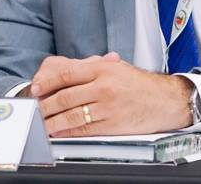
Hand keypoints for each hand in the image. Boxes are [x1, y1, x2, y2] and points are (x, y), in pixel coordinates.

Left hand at [31, 55, 192, 136]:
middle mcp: (104, 86)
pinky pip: (84, 130)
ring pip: (72, 116)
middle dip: (46, 105)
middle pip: (65, 97)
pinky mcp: (112, 125)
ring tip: (42, 124)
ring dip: (53, 121)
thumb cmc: (140, 84)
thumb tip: (63, 73)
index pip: (67, 74)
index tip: (35, 89)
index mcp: (103, 68)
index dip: (47, 82)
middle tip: (35, 109)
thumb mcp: (116, 67)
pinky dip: (68, 132)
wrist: (166, 99)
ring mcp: (108, 106)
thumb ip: (90, 68)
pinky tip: (60, 132)